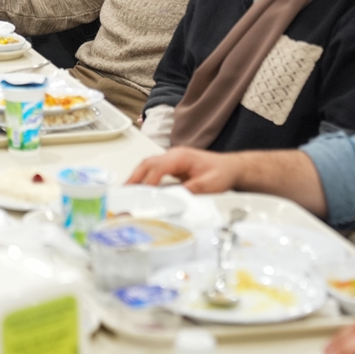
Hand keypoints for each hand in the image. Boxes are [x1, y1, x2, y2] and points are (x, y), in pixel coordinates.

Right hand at [126, 147, 242, 193]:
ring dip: (137, 177)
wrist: (231, 168)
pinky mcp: (172, 166)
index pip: (157, 167)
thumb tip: (173, 198)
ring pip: (148, 165)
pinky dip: (144, 178)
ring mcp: (171, 159)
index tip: (141, 194)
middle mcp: (173, 155)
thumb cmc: (222, 172)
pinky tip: (140, 189)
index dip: (148, 181)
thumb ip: (189, 190)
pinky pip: (153, 170)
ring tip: (127, 191)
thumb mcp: (209, 185)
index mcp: (181, 156)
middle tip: (123, 191)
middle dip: (134, 177)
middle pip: (147, 163)